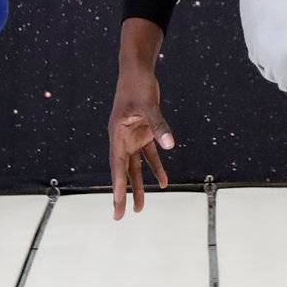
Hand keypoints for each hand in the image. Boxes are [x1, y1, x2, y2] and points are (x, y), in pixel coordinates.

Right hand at [109, 68, 175, 219]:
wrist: (138, 70)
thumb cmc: (138, 85)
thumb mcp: (149, 105)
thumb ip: (159, 125)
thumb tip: (170, 144)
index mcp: (117, 134)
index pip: (118, 165)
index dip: (118, 185)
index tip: (118, 203)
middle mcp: (122, 139)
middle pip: (122, 172)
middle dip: (121, 194)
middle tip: (119, 216)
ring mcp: (132, 137)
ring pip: (135, 168)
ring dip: (138, 186)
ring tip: (139, 208)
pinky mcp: (144, 133)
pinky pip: (149, 156)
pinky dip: (156, 168)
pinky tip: (164, 182)